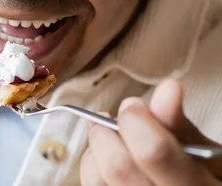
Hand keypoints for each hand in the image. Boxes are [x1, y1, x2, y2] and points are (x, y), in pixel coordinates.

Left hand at [80, 80, 221, 185]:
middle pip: (117, 166)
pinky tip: (103, 152)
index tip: (133, 105)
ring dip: (97, 147)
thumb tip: (167, 90)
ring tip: (108, 133)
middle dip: (108, 132)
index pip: (153, 152)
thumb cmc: (200, 172)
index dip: (136, 122)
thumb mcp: (202, 150)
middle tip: (114, 117)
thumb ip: (179, 125)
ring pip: (96, 177)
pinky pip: (90, 183)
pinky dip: (91, 162)